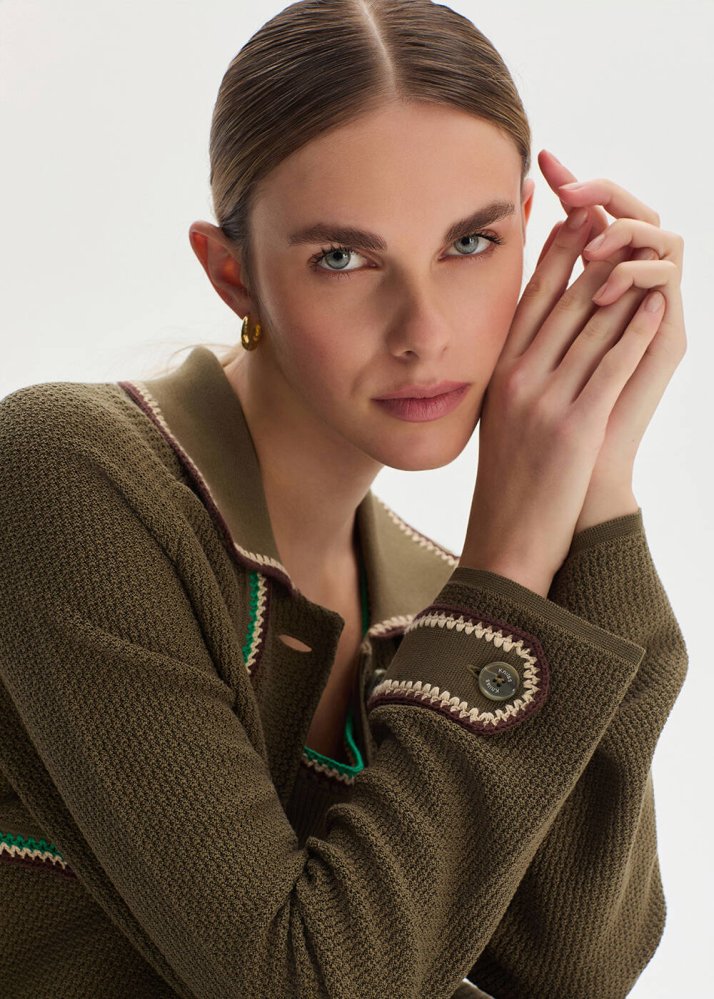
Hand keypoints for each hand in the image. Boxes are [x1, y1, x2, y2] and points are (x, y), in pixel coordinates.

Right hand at [462, 182, 667, 595]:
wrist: (508, 538)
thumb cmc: (508, 482)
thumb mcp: (500, 419)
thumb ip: (516, 376)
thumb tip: (534, 341)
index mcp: (499, 376)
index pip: (528, 303)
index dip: (553, 256)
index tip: (572, 220)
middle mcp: (517, 380)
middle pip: (561, 302)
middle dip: (590, 253)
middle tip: (612, 213)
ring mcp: (545, 400)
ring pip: (591, 326)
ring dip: (621, 283)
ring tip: (644, 248)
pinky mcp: (575, 425)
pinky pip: (612, 365)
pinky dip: (637, 331)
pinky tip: (656, 304)